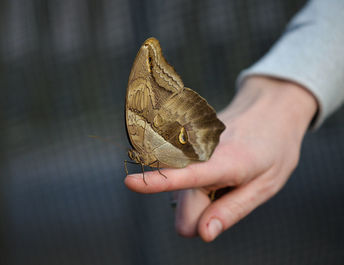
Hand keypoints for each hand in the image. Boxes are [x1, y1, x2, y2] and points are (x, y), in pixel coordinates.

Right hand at [124, 76, 316, 241]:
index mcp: (224, 162)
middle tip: (228, 196)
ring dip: (199, 195)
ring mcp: (191, 146)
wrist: (268, 109)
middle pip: (183, 201)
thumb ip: (231, 210)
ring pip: (181, 189)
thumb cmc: (272, 149)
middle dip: (198, 213)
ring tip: (227, 178)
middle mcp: (200, 152)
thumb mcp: (265, 186)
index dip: (156, 182)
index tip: (130, 182)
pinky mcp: (187, 144)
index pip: (184, 176)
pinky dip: (196, 180)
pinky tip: (216, 168)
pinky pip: (182, 174)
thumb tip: (202, 234)